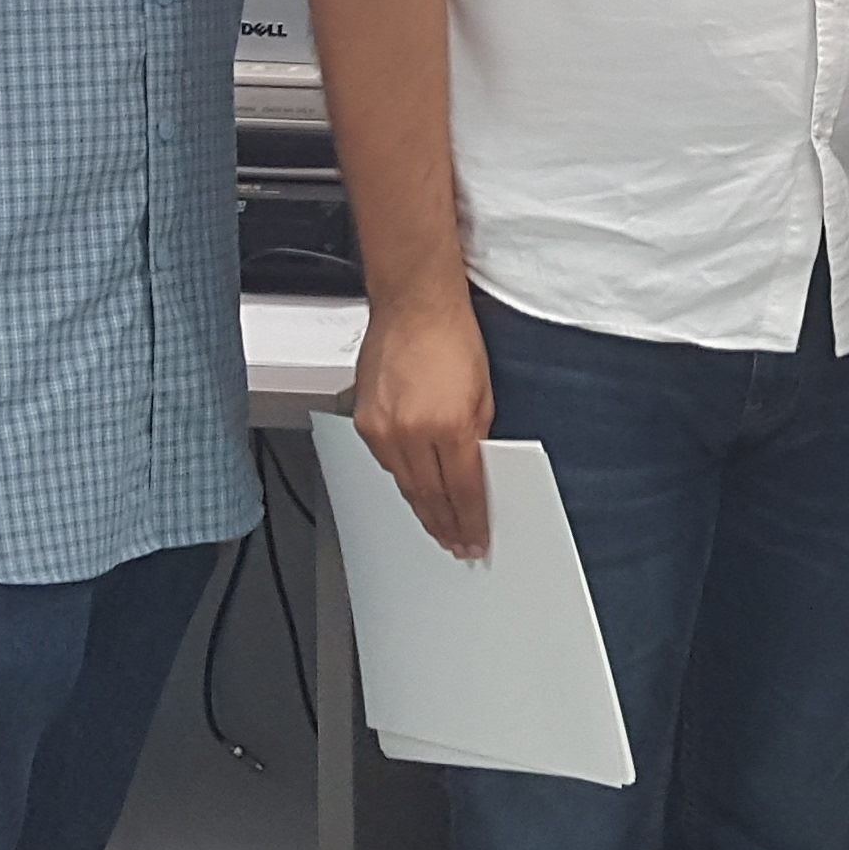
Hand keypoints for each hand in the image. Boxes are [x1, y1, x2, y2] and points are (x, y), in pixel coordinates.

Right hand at [352, 290, 497, 561]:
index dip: (470, 522)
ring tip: (437, 526)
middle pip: (430, 496)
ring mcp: (382, 427)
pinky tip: (413, 489)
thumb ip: (478, 438)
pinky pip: (386, 463)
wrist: (414, 305)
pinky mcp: (364, 420)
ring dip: (423, 508)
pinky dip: (402, 478)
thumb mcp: (484, 394)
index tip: (475, 539)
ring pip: (404, 485)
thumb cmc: (452, 337)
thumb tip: (474, 472)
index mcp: (449, 425)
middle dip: (446, 525)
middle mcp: (411, 431)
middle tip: (457, 544)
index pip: (462, 491)